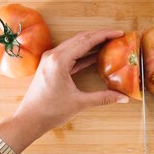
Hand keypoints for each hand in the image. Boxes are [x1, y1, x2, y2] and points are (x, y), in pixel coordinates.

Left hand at [0, 30, 129, 151]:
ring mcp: (50, 59)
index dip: (104, 35)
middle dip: (100, 35)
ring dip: (92, 42)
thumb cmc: (50, 111)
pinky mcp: (50, 65)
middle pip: (81, 38)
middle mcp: (53, 55)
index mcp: (59, 61)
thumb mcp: (79, 103)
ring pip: (75, 44)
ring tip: (109, 43)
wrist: (29, 119)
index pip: (86, 41)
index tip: (119, 33)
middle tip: (117, 36)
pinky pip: (70, 53)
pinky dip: (83, 52)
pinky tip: (96, 55)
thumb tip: (123, 98)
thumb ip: (103, 98)